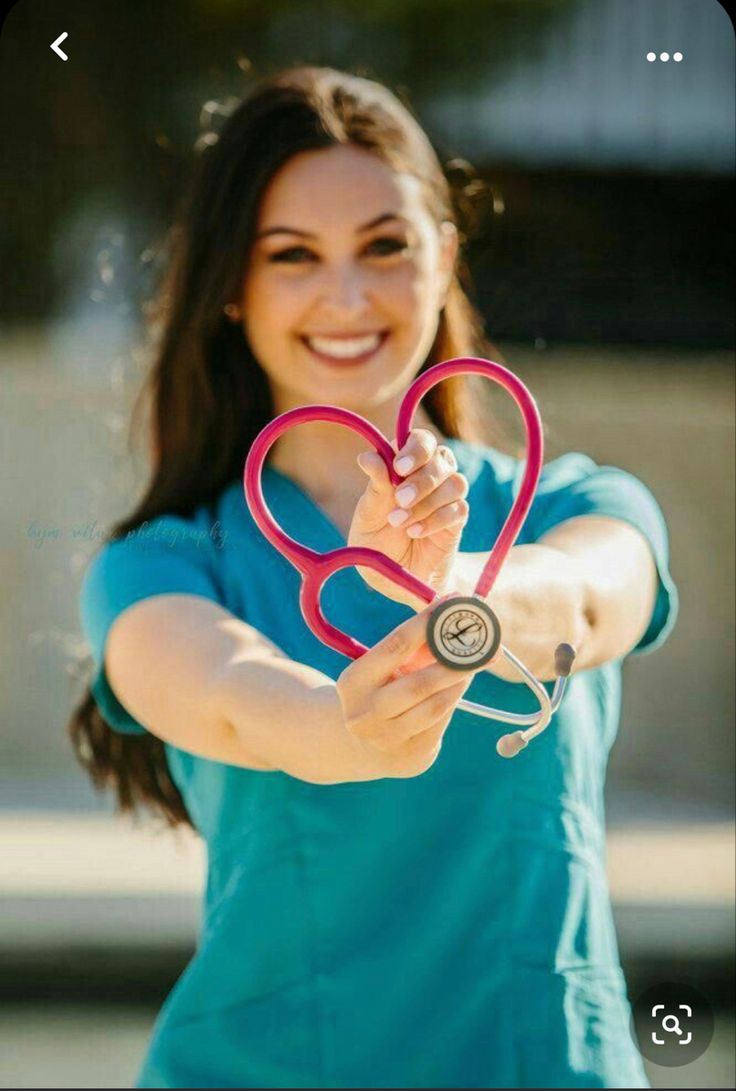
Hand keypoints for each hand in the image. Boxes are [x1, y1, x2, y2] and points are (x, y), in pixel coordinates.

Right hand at [336, 597, 476, 777]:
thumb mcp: (384, 669)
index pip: (394, 646)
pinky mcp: (409, 755)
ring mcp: (386, 739)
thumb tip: (454, 611)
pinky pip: (440, 723)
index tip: (452, 605)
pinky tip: (461, 686)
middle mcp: (365, 713)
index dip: (426, 624)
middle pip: (419, 683)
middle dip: (454, 662)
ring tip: (476, 663)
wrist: (365, 746)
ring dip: (459, 681)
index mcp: (353, 682)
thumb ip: (414, 647)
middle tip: (481, 645)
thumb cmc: (381, 692)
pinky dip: (453, 701)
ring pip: (435, 706)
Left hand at [348, 428, 468, 608]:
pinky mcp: (457, 521)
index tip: (399, 467)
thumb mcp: (368, 517)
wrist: (394, 580)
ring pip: (455, 483)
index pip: (421, 440)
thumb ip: (374, 488)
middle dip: (421, 479)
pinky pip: (459, 510)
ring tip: (400, 523)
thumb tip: (366, 456)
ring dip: (427, 502)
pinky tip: (415, 532)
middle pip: (442, 458)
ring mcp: (446, 498)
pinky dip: (435, 520)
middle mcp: (430, 477)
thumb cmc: (377, 543)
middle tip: (399, 499)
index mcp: (405, 467)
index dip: (415, 448)